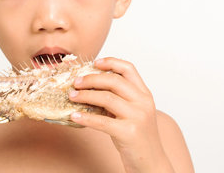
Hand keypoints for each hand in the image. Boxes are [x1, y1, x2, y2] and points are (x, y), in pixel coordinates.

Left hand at [69, 57, 173, 172]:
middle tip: (76, 82)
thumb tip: (88, 86)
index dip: (111, 62)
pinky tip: (75, 116)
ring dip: (85, 95)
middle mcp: (143, 103)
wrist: (152, 163)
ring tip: (72, 96)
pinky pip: (102, 121)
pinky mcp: (129, 132)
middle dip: (91, 79)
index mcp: (144, 95)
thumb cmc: (137, 137)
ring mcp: (138, 117)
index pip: (129, 69)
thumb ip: (117, 98)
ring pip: (106, 98)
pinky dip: (86, 117)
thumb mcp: (131, 113)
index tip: (94, 62)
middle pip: (114, 80)